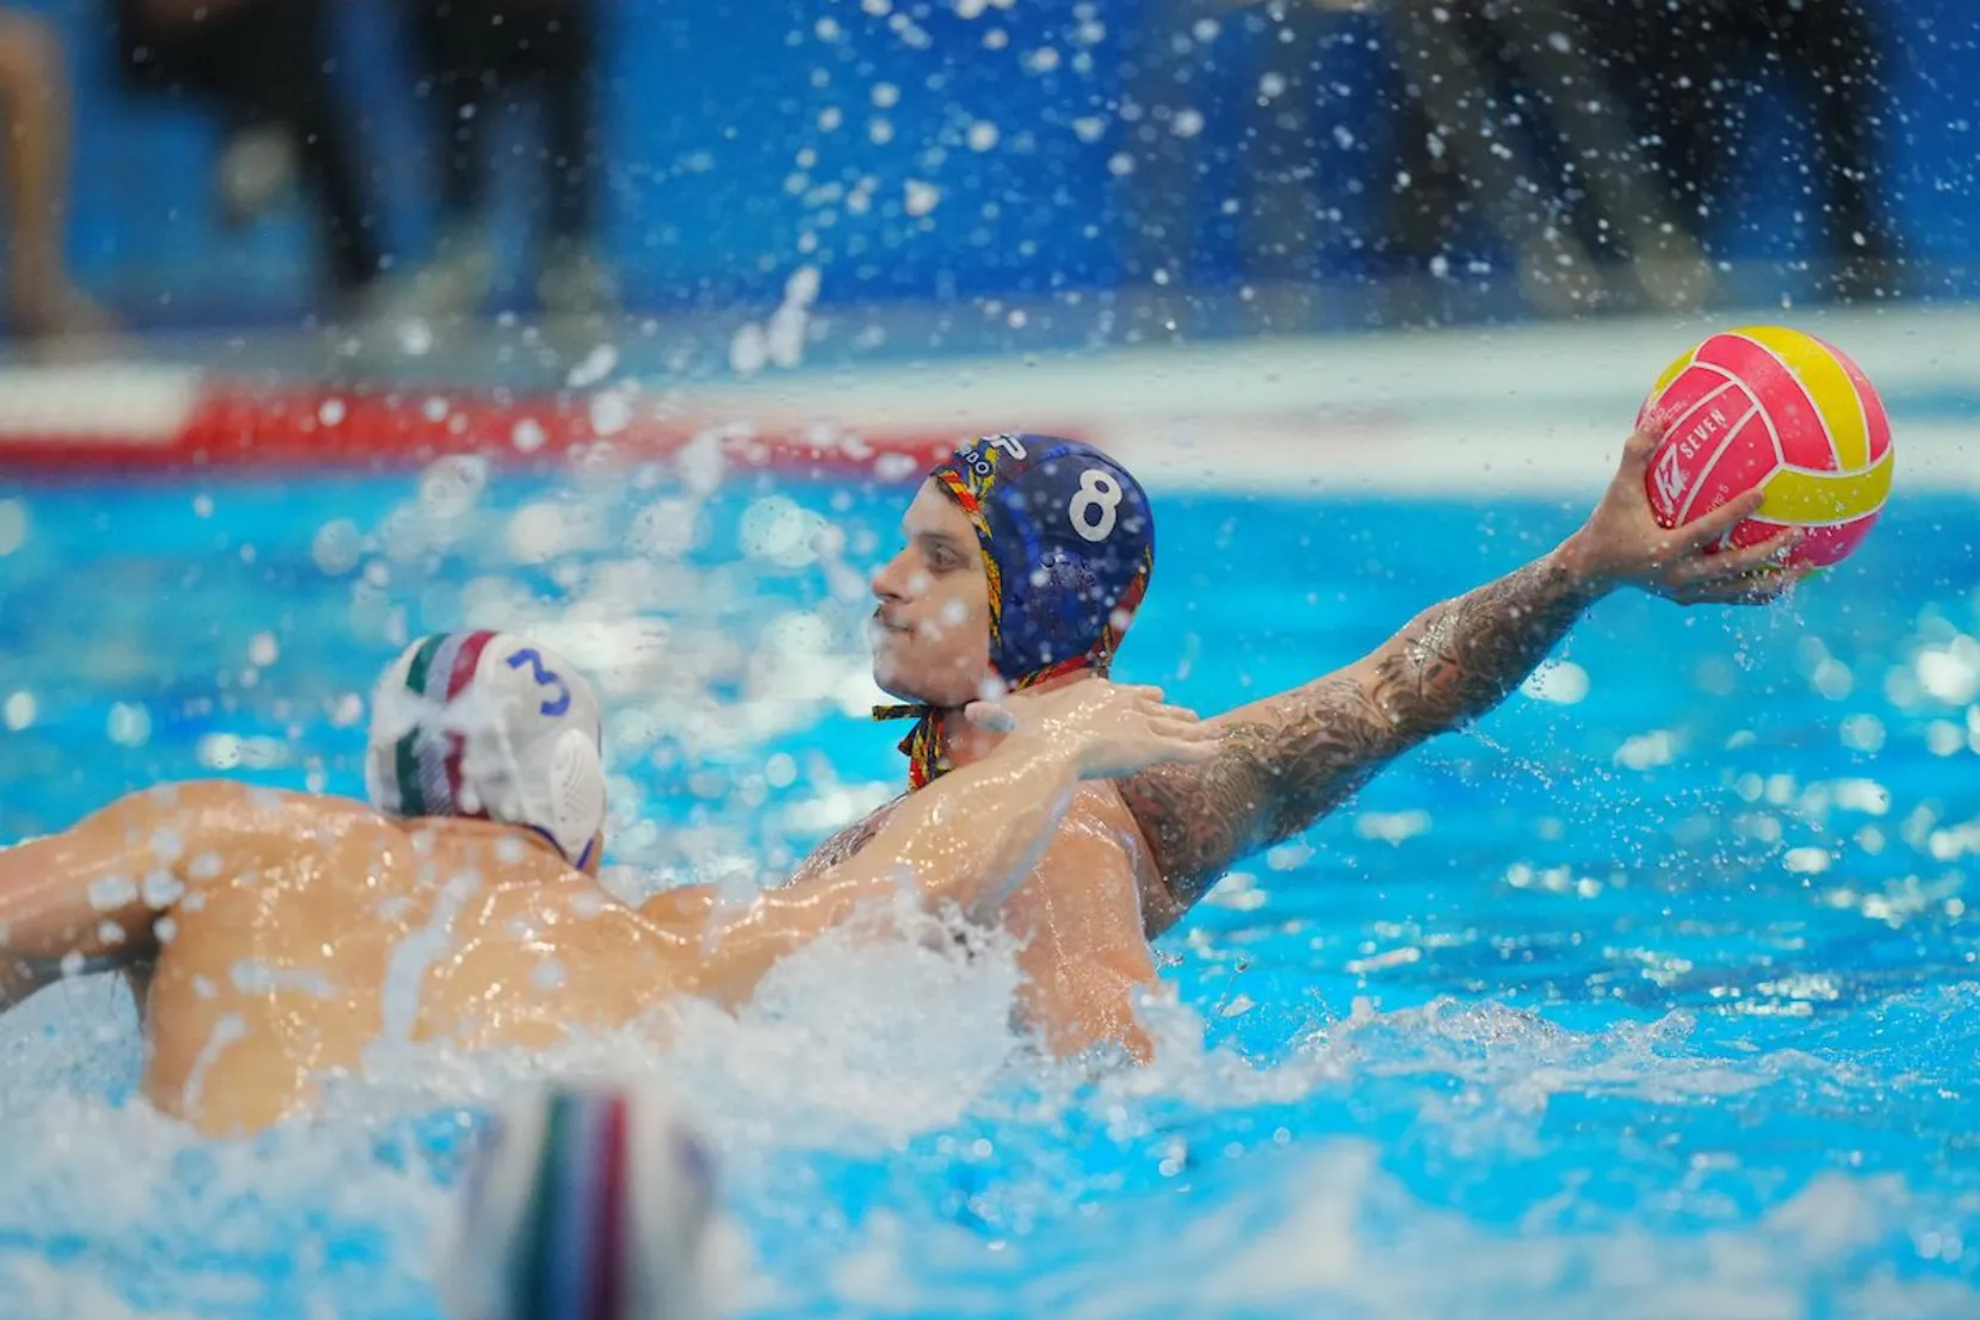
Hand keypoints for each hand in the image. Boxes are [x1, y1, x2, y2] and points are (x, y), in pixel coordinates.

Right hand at [966, 680, 1220, 779]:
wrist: (1053, 745)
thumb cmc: (1032, 733)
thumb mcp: (1012, 719)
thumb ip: (997, 717)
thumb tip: (969, 712)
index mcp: (1098, 692)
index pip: (1124, 693)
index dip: (1139, 697)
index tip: (1153, 694)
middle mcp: (1125, 704)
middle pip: (1154, 707)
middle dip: (1171, 711)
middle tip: (1188, 713)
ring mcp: (1141, 725)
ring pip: (1175, 727)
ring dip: (1194, 729)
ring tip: (1212, 731)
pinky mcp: (1153, 748)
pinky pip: (1186, 750)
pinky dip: (1204, 750)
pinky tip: (1221, 749)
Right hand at [1561, 429, 1812, 604]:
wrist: (1593, 569)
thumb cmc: (1609, 523)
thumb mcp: (1619, 489)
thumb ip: (1638, 454)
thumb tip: (1661, 415)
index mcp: (1663, 549)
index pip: (1706, 530)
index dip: (1734, 513)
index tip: (1763, 493)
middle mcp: (1679, 575)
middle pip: (1732, 567)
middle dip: (1768, 552)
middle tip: (1797, 532)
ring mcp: (1687, 592)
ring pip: (1738, 591)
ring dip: (1774, 581)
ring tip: (1807, 566)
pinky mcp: (1691, 599)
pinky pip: (1731, 597)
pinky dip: (1758, 591)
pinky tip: (1785, 580)